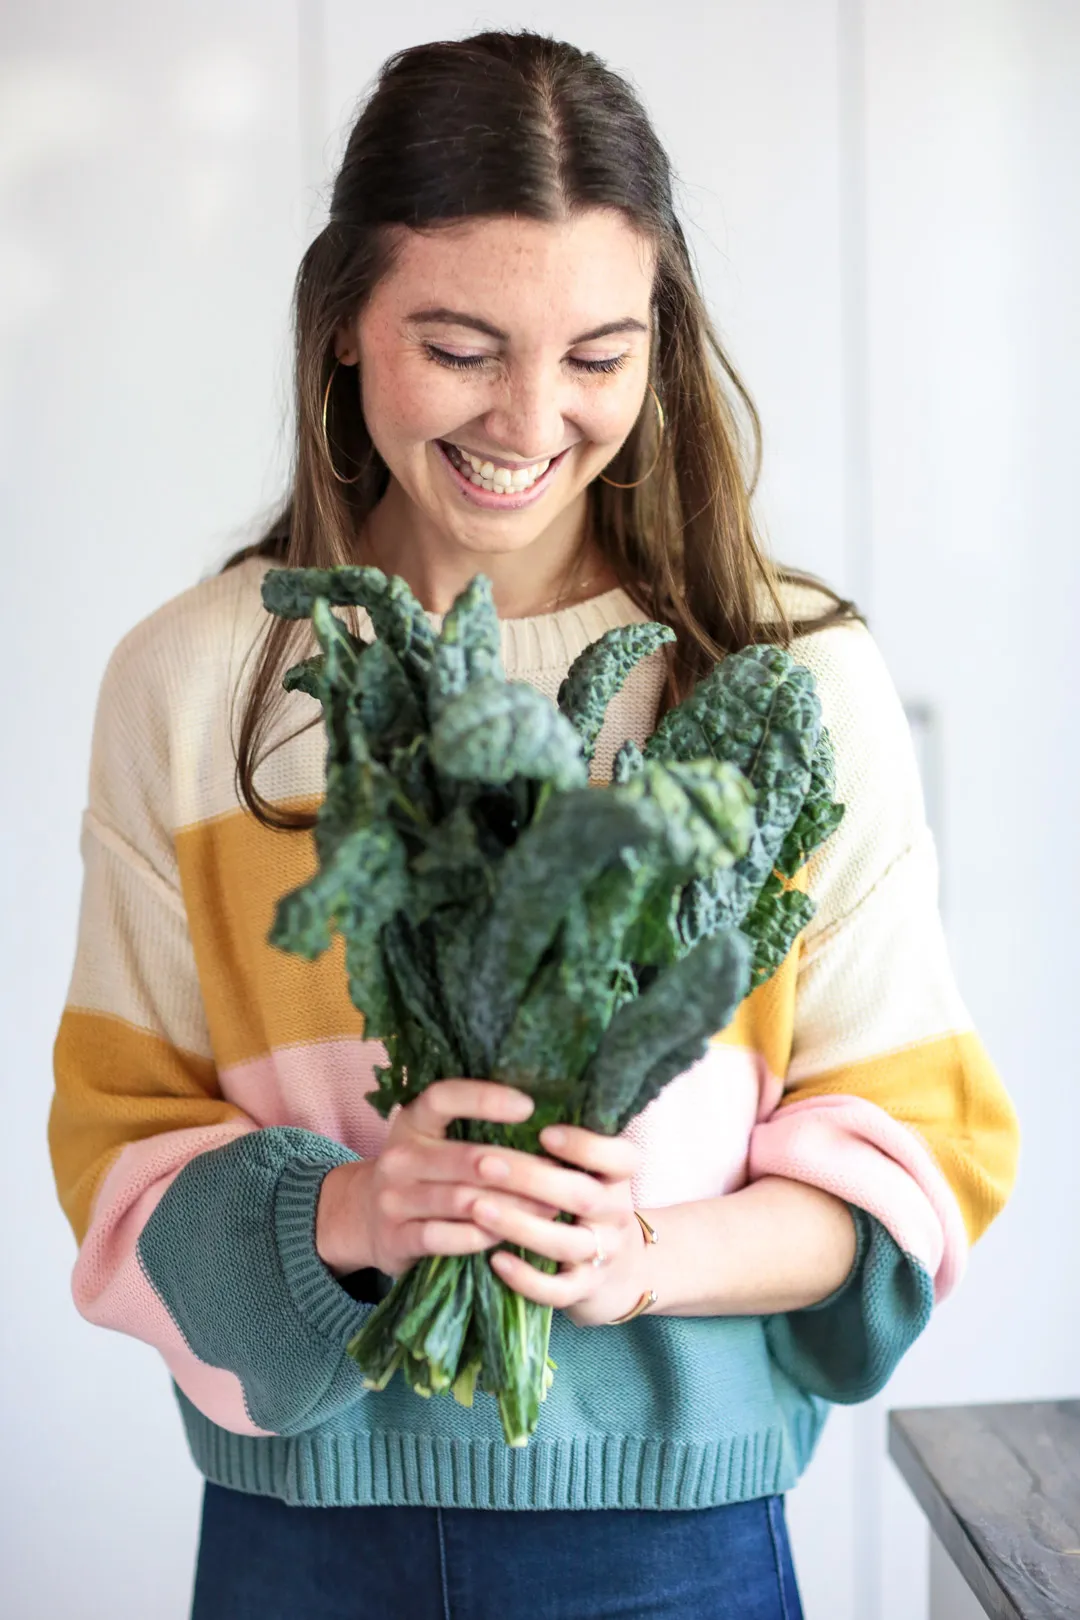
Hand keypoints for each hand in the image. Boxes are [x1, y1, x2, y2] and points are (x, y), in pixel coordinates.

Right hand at [316, 1079, 556, 1277]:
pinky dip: (479, 1237)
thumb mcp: (433, 1141)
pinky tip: (508, 1236)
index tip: (528, 1106)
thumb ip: (472, 1130)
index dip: (484, 1098)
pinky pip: (443, 1237)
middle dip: (517, 1168)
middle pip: (465, 1158)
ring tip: (548, 1207)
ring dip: (510, 1206)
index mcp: (412, 1122)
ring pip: (461, 1201)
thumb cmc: (421, 1173)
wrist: (362, 1217)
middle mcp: (398, 1157)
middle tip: (557, 1175)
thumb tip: (547, 1119)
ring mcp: (393, 1199)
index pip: (444, 1098)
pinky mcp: (394, 1239)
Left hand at [473, 1124, 649, 1327]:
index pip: (621, 1158)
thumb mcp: (593, 1176)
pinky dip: (527, 1278)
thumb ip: (567, 1148)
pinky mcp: (585, 1292)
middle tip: (484, 1162)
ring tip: (477, 1207)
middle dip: (532, 1178)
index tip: (545, 1131)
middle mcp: (616, 1216)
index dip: (586, 1145)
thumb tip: (513, 1095)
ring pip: (566, 1243)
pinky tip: (495, 1260)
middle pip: (584, 1197)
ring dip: (519, 1225)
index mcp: (617, 1180)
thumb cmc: (590, 1210)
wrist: (624, 1277)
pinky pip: (558, 1291)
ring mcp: (603, 1257)